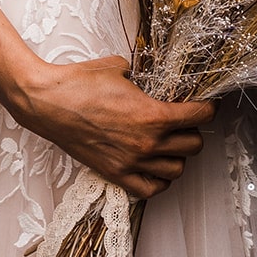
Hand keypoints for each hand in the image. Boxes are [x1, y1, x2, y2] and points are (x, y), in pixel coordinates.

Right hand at [12, 56, 213, 198]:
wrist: (47, 103)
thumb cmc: (79, 82)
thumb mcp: (118, 68)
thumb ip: (141, 75)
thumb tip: (147, 77)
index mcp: (153, 115)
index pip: (200, 116)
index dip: (209, 108)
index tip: (207, 105)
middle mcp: (147, 143)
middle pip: (193, 145)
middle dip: (193, 131)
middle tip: (184, 122)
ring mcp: (132, 162)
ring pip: (177, 170)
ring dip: (177, 156)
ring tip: (169, 144)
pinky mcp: (115, 174)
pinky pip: (151, 189)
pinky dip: (159, 180)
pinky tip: (154, 166)